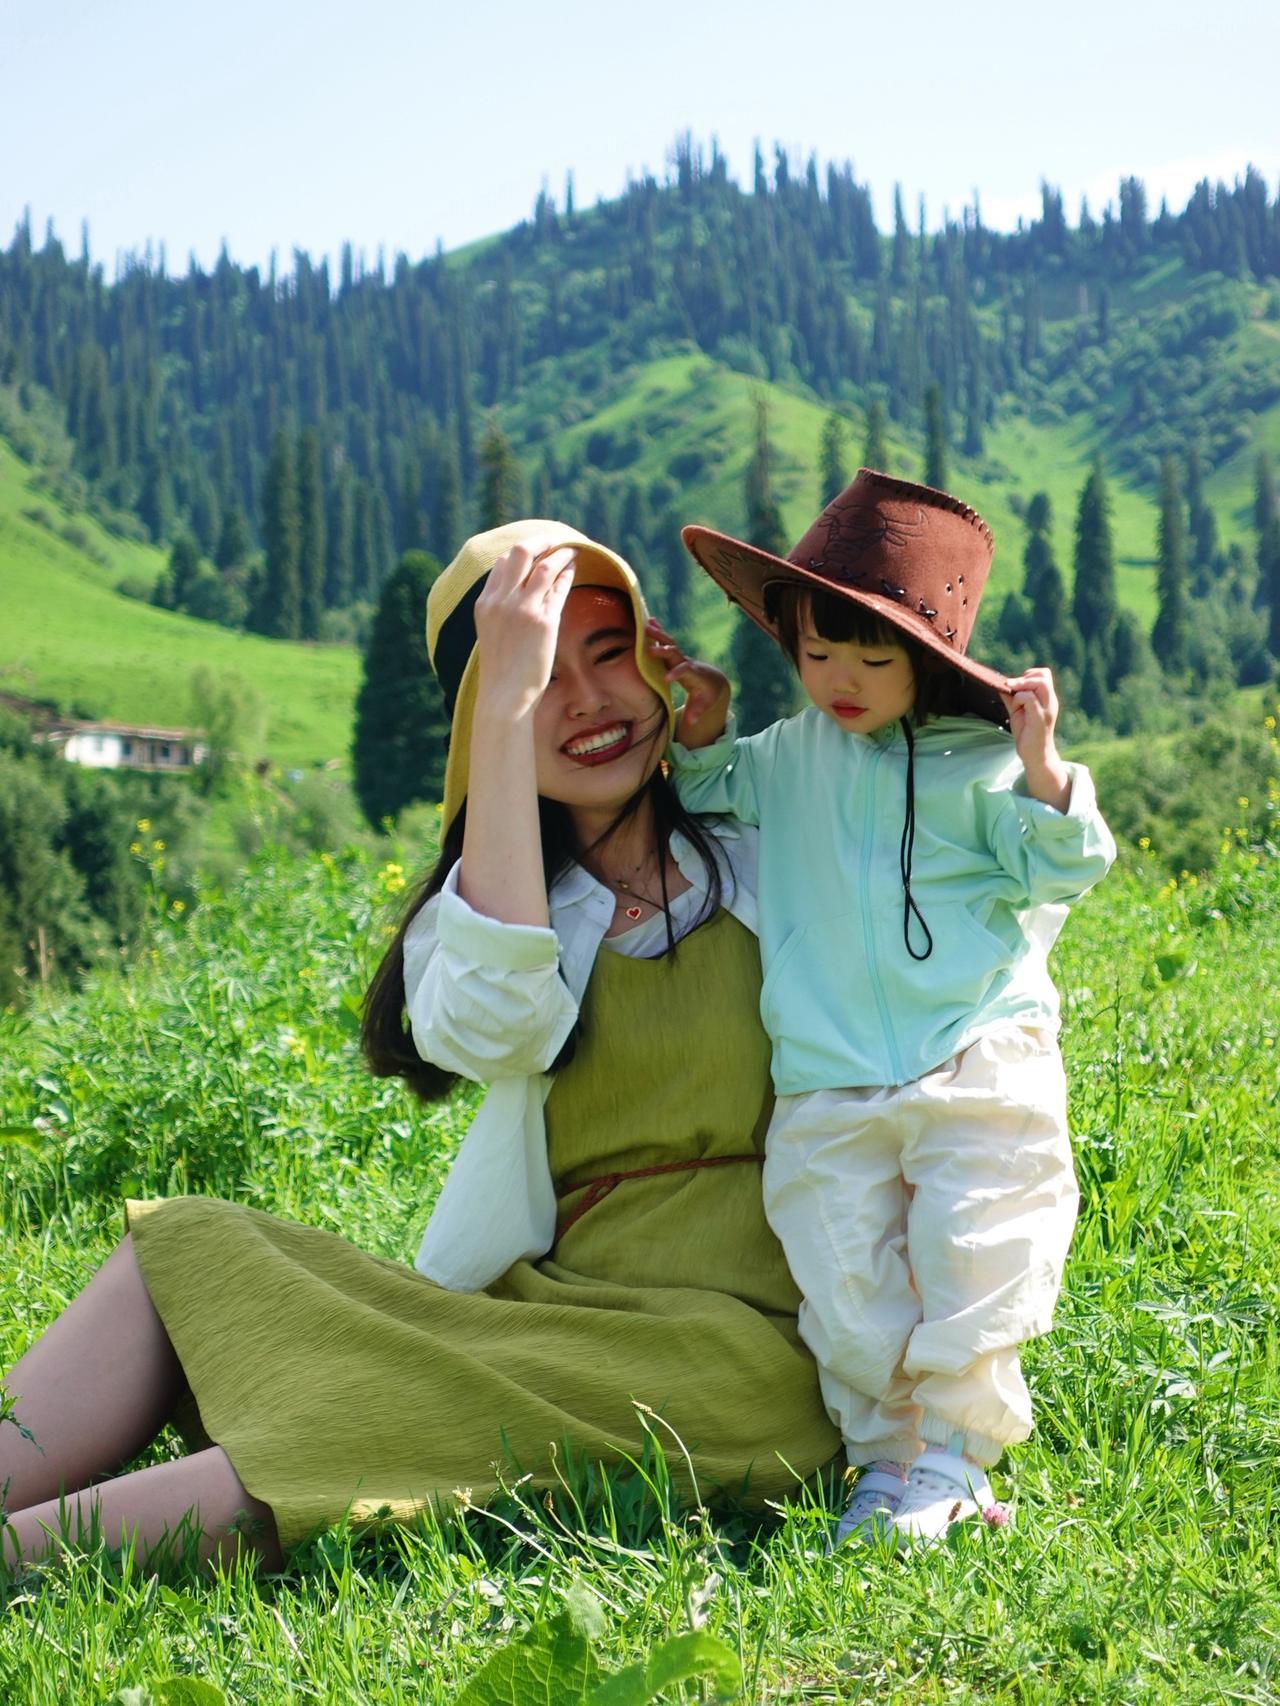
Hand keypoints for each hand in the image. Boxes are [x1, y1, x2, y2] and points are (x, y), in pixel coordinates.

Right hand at [472, 542, 576, 718]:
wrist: (504, 694)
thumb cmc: (501, 668)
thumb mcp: (491, 631)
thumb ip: (499, 607)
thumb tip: (515, 589)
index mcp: (485, 603)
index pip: (502, 563)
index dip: (521, 553)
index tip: (536, 550)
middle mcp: (501, 601)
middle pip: (521, 552)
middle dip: (541, 542)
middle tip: (555, 541)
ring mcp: (522, 609)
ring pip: (545, 565)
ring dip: (561, 554)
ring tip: (572, 551)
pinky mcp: (543, 621)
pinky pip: (559, 587)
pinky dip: (567, 573)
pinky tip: (573, 569)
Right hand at [645, 619, 731, 747]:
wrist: (713, 680)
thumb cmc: (707, 694)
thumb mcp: (704, 705)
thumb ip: (698, 712)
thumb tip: (692, 722)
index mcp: (692, 674)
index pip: (685, 671)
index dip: (676, 673)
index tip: (666, 679)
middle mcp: (686, 661)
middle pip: (675, 652)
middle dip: (663, 651)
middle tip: (650, 649)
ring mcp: (679, 656)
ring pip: (669, 643)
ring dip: (658, 635)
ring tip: (645, 625)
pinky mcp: (674, 654)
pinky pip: (664, 641)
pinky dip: (657, 631)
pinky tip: (648, 620)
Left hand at [1002, 667, 1070, 811]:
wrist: (1036, 756)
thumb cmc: (1027, 734)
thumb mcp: (1018, 712)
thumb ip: (1012, 698)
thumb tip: (1001, 685)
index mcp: (1047, 698)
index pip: (1044, 674)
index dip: (1029, 675)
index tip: (1017, 686)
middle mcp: (1050, 701)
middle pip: (1044, 675)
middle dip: (1024, 678)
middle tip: (1013, 690)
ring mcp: (1046, 709)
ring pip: (1039, 683)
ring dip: (1021, 688)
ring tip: (1015, 702)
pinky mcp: (1040, 718)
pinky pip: (1029, 698)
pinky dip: (1018, 700)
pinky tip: (1016, 710)